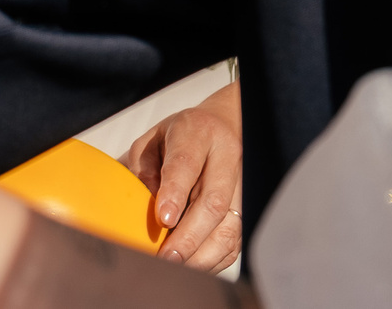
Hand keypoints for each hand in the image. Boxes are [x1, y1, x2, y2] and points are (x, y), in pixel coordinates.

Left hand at [122, 80, 242, 270]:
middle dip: (189, 235)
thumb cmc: (180, 136)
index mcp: (199, 132)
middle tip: (167, 256)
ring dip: (203, 253)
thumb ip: (144, 167)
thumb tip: (149, 206)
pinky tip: (194, 265)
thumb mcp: (152, 138)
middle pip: (213, 202)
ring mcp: (243, 184)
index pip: (187, 163)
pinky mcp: (247, 207)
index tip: (163, 219)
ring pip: (230, 226)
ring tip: (177, 266)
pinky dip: (215, 258)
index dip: (175, 193)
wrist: (223, 126)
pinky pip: (236, 240)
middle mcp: (227, 157)